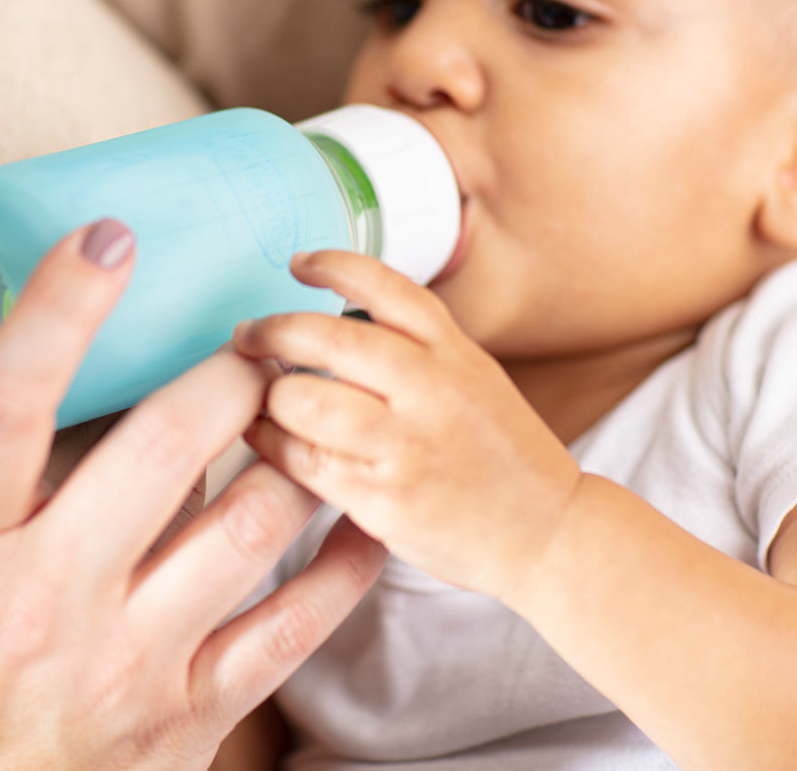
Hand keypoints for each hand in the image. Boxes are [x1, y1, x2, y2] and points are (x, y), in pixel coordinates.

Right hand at [0, 222, 385, 770]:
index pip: (7, 408)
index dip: (57, 316)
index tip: (108, 238)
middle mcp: (57, 596)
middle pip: (165, 449)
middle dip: (230, 375)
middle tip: (260, 337)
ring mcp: (136, 659)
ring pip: (251, 524)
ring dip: (298, 450)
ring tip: (316, 404)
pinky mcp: (198, 712)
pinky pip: (296, 624)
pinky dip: (346, 563)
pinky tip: (365, 514)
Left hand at [233, 250, 580, 599]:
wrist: (548, 532)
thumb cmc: (502, 453)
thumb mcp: (474, 378)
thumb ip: (416, 348)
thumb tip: (332, 323)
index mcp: (454, 351)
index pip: (386, 286)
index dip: (334, 265)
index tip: (298, 263)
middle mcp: (432, 389)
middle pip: (329, 339)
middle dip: (273, 332)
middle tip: (248, 336)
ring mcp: (407, 445)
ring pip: (305, 401)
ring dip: (268, 396)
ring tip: (261, 396)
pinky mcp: (385, 499)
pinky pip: (305, 462)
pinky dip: (274, 445)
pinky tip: (269, 438)